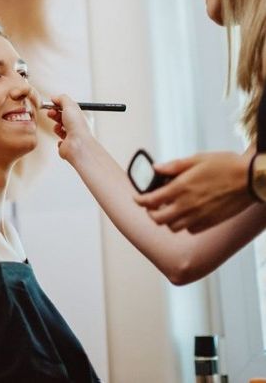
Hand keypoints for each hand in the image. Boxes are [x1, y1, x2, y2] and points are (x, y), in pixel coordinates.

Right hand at [46, 94, 92, 159]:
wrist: (77, 144)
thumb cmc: (77, 127)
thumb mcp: (69, 105)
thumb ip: (62, 99)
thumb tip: (55, 97)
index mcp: (77, 115)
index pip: (66, 107)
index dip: (57, 105)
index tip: (50, 104)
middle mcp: (75, 124)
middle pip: (62, 117)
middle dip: (54, 114)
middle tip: (50, 113)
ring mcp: (71, 135)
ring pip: (59, 128)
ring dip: (56, 127)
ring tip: (58, 127)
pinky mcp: (66, 144)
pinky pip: (59, 141)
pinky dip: (58, 139)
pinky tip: (61, 138)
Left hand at [134, 151, 252, 232]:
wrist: (251, 179)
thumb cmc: (226, 165)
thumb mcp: (197, 159)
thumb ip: (174, 166)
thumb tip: (156, 168)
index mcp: (180, 188)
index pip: (150, 201)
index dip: (140, 200)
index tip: (137, 198)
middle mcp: (187, 205)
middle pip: (158, 219)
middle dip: (151, 213)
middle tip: (152, 207)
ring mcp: (199, 216)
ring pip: (173, 227)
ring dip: (167, 220)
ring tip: (169, 211)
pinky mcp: (211, 223)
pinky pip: (191, 230)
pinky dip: (184, 225)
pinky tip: (187, 215)